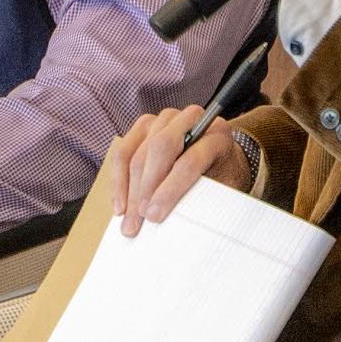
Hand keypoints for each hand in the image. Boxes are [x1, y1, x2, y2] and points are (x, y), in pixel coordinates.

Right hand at [105, 103, 258, 233]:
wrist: (215, 160)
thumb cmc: (220, 177)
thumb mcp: (223, 188)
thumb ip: (204, 197)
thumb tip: (175, 222)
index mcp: (217, 135)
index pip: (189, 161)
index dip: (170, 190)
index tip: (155, 216)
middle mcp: (191, 119)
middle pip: (160, 150)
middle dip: (145, 189)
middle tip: (138, 220)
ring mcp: (164, 120)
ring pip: (138, 153)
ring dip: (129, 190)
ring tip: (127, 220)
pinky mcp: (144, 126)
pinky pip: (122, 153)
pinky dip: (118, 181)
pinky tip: (119, 205)